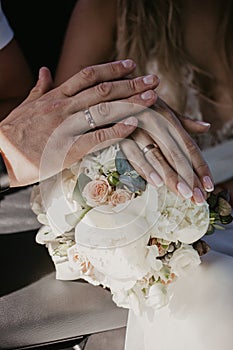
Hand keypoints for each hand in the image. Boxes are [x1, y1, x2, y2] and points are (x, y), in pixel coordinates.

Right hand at [0, 60, 158, 186]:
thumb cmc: (13, 131)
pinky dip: (116, 130)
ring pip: (104, 109)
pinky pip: (97, 136)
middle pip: (102, 90)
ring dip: (130, 103)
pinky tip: (133, 124)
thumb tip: (45, 70)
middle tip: (152, 80)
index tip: (130, 65)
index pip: (88, 76)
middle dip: (130, 84)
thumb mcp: (25, 104)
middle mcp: (64, 106)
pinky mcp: (69, 148)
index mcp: (55, 96)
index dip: (111, 68)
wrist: (1, 155)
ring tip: (151, 98)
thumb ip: (39, 87)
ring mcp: (67, 126)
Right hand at [120, 97, 213, 203]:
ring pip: (157, 156)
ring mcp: (138, 129)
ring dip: (170, 177)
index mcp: (168, 119)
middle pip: (176, 154)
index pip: (189, 147)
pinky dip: (145, 169)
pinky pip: (134, 155)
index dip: (200, 167)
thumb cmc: (140, 98)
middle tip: (199, 198)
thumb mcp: (163, 106)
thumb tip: (206, 127)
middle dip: (189, 178)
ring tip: (183, 194)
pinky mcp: (120, 134)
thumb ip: (184, 121)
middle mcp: (156, 124)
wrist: (111, 85)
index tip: (209, 186)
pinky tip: (155, 183)